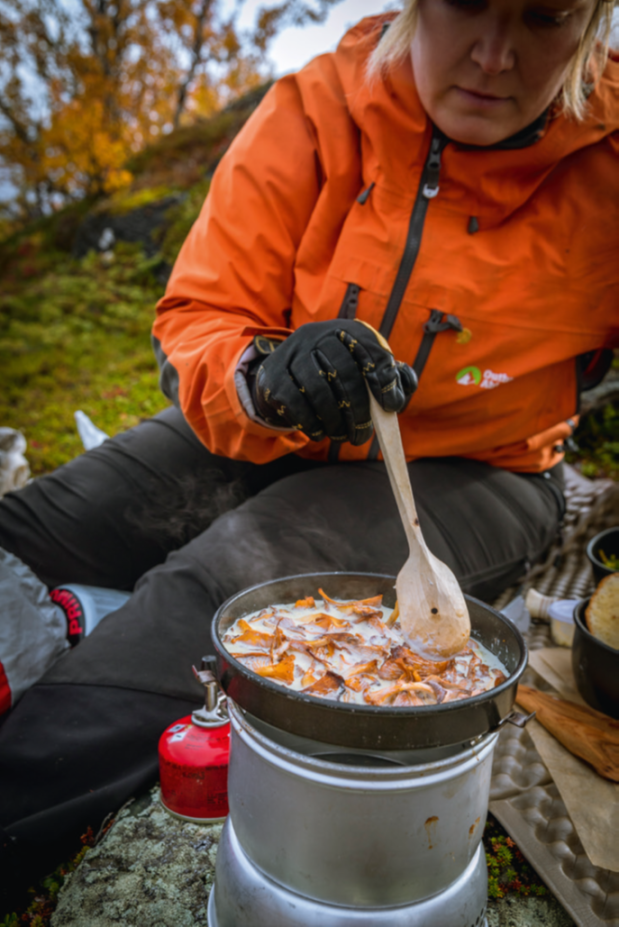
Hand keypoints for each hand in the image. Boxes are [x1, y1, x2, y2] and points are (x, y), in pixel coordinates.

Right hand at [250, 320, 416, 444]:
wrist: (286, 376)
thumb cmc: (335, 377)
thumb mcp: (364, 371)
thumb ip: (390, 381)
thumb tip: (398, 396)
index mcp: (345, 330)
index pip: (369, 348)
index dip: (384, 377)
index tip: (392, 406)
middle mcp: (316, 334)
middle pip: (343, 372)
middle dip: (358, 410)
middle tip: (364, 435)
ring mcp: (291, 353)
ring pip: (318, 390)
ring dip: (334, 421)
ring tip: (342, 437)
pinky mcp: (272, 375)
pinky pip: (294, 403)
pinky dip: (311, 423)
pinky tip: (320, 433)